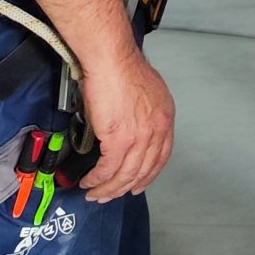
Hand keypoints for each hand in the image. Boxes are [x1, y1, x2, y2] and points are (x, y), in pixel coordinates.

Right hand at [79, 48, 174, 200]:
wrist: (110, 59)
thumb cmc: (120, 68)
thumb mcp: (144, 93)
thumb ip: (142, 114)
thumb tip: (128, 128)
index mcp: (165, 116)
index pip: (162, 155)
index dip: (149, 174)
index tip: (138, 184)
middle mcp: (157, 129)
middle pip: (143, 170)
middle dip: (124, 187)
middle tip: (109, 195)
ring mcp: (140, 136)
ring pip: (125, 175)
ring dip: (108, 188)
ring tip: (95, 193)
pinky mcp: (120, 139)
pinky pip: (108, 169)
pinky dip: (97, 179)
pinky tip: (90, 181)